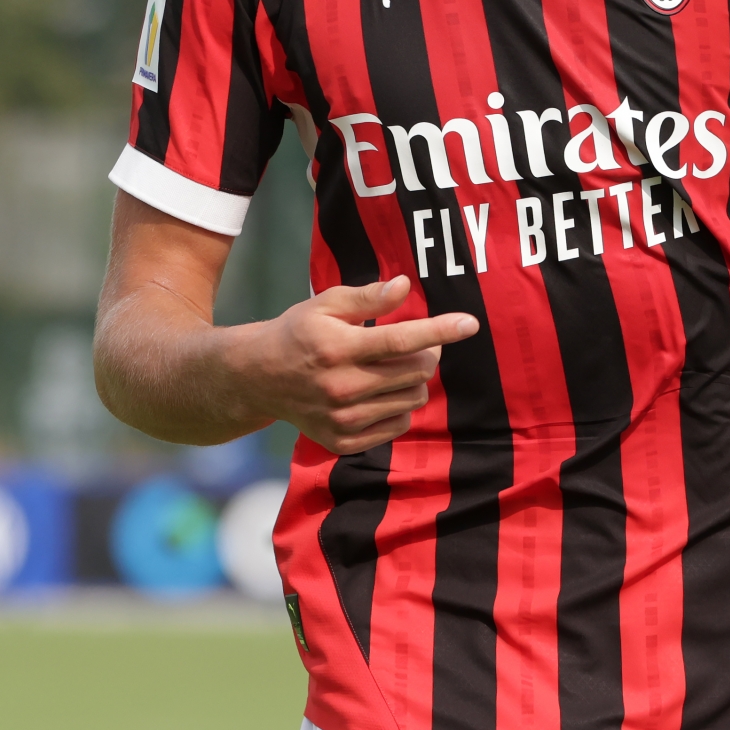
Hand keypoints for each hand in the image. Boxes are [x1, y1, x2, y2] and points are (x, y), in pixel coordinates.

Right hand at [236, 276, 474, 454]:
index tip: (470, 323)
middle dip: (427, 352)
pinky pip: (398, 426)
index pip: (401, 341)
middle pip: (416, 372)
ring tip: (393, 367)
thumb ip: (367, 297)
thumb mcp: (325, 304)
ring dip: (414, 380)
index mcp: (338, 349)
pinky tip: (380, 392)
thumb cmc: (298, 333)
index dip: (440, 331)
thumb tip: (404, 287)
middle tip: (417, 342)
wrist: (258, 379)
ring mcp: (343, 420)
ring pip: (412, 399)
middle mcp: (341, 388)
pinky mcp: (344, 442)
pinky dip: (399, 407)